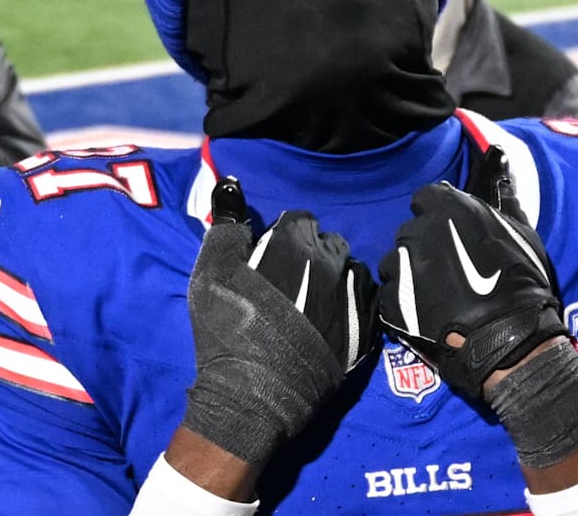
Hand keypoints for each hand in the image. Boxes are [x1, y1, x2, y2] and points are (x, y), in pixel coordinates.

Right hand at [181, 177, 376, 468]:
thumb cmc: (226, 329)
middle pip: (328, 242)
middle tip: (291, 280)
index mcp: (295, 242)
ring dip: (336, 275)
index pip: (299, 219)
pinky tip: (334, 316)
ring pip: (350, 268)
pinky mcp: (363, 327)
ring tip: (314, 299)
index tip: (272, 257)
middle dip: (312, 253)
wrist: (254, 393)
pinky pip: (367, 299)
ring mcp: (350, 295)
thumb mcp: (211, 272)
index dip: (284, 237)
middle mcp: (330, 261)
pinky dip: (352, 301)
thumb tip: (231, 183)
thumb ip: (225, 224)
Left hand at [377, 146, 565, 399]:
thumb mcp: (522, 232)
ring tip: (435, 295)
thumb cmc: (520, 281)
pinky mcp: (390, 302)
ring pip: (395, 263)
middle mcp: (416, 231)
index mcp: (445, 208)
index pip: (426, 198)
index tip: (450, 231)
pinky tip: (426, 314)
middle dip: (424, 245)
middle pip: (410, 231)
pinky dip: (403, 303)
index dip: (437, 214)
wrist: (508, 338)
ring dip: (410, 274)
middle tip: (447, 269)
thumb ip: (504, 200)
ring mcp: (400, 268)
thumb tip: (502, 171)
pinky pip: (390, 296)